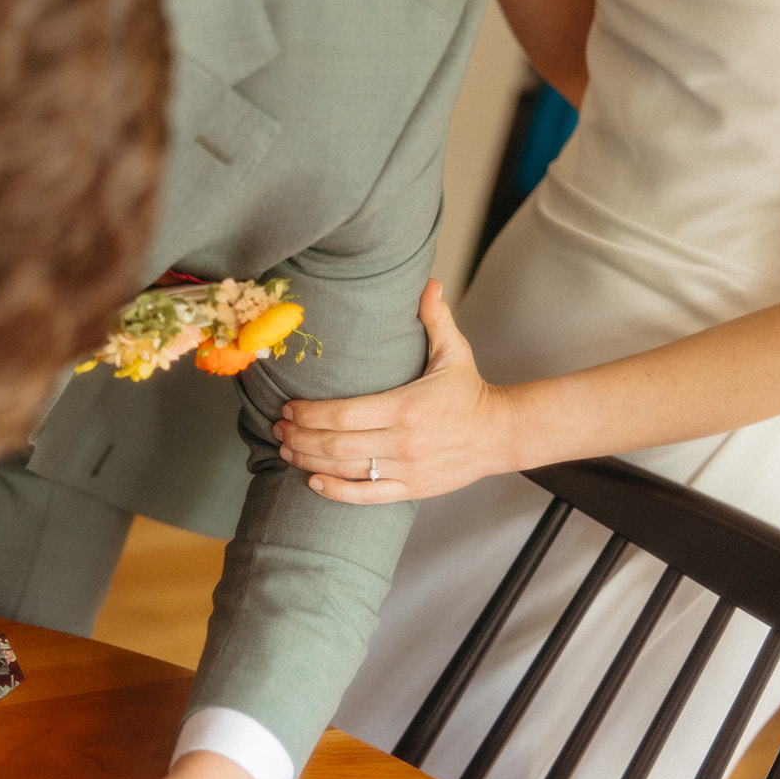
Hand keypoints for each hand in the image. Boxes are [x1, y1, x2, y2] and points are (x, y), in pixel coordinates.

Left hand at [274, 280, 515, 502]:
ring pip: (344, 469)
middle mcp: (402, 441)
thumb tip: (429, 282)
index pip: (342, 414)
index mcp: (406, 407)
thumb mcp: (455, 351)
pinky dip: (335, 491)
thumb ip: (436, 318)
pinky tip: (313, 481)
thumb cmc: (470, 392)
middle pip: (335, 444)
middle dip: (299, 437)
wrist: (501, 434)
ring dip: (307, 461)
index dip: (308, 414)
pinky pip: (365, 496)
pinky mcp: (411, 489)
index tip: (288, 408)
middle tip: (278, 429)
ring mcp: (406, 469)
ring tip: (286, 449)